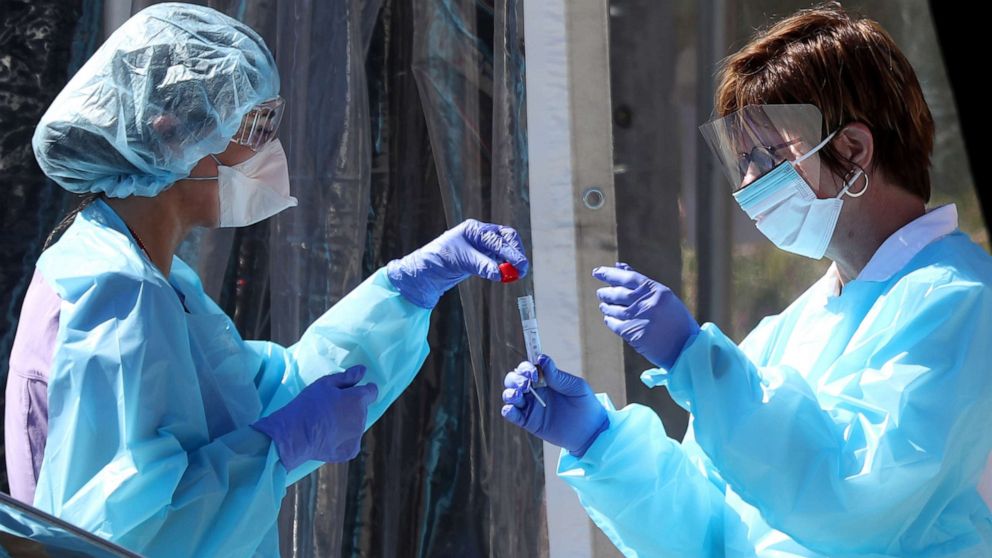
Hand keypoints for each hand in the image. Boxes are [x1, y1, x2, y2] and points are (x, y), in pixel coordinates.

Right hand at [252, 365, 377, 469]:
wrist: (295, 435)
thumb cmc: (308, 405)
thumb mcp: (324, 384)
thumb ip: (347, 377)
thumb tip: (363, 370)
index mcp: (358, 399)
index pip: (372, 392)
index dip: (366, 390)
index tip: (359, 391)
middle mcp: (362, 417)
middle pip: (361, 410)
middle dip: (351, 408)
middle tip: (330, 409)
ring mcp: (357, 435)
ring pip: (356, 426)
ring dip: (346, 423)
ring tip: (325, 424)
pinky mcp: (352, 450)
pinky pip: (350, 442)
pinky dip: (342, 440)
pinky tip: (326, 438)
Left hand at [386, 219, 528, 308]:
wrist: (424, 273)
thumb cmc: (437, 260)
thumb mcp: (460, 261)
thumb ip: (482, 265)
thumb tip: (500, 273)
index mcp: (474, 229)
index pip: (498, 238)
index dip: (511, 252)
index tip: (519, 266)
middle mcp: (479, 234)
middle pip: (506, 238)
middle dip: (516, 252)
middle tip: (522, 269)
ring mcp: (481, 245)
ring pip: (504, 249)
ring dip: (511, 260)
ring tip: (516, 274)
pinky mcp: (480, 257)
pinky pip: (498, 259)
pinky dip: (504, 266)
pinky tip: (506, 274)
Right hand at [501, 354, 607, 456]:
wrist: (590, 431)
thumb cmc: (586, 404)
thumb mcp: (576, 387)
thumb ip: (557, 376)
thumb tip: (541, 359)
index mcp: (545, 379)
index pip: (527, 368)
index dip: (526, 367)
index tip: (534, 372)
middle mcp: (535, 391)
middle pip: (514, 379)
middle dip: (516, 379)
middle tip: (526, 384)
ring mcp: (531, 406)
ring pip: (510, 395)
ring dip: (509, 392)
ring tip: (519, 395)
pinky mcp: (528, 422)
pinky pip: (512, 415)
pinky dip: (508, 410)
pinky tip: (512, 409)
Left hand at [594, 263, 698, 368]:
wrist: (686, 348)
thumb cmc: (675, 319)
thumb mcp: (663, 297)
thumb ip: (641, 282)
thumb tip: (618, 266)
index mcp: (658, 291)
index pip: (628, 277)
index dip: (610, 274)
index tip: (597, 272)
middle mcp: (649, 303)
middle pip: (618, 294)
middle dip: (606, 293)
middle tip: (600, 293)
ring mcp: (641, 319)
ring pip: (614, 309)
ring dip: (606, 307)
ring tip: (604, 306)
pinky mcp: (635, 334)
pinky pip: (615, 324)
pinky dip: (610, 320)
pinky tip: (609, 318)